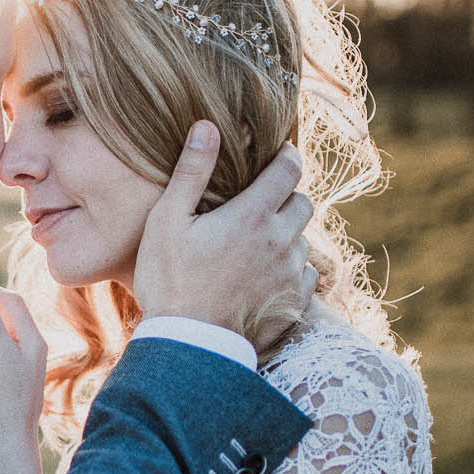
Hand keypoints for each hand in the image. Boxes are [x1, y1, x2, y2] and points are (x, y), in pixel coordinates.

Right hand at [130, 122, 315, 348]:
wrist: (189, 347)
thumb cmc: (170, 282)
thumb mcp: (167, 221)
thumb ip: (191, 171)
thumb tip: (206, 126)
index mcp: (253, 215)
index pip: (290, 169)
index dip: (287, 155)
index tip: (279, 153)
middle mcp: (281, 241)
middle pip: (303, 202)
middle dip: (286, 196)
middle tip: (260, 204)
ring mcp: (291, 274)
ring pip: (303, 240)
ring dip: (286, 236)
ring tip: (255, 246)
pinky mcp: (294, 303)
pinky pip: (306, 275)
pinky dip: (291, 270)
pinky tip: (264, 277)